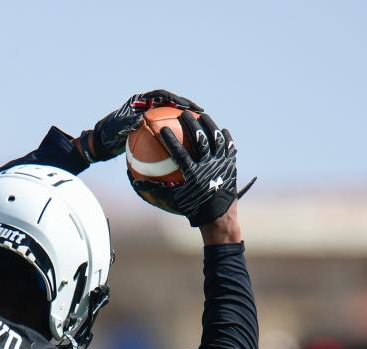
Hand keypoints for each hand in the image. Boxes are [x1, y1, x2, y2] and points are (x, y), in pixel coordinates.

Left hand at [79, 90, 202, 162]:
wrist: (101, 142)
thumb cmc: (106, 135)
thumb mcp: (116, 128)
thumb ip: (127, 122)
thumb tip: (140, 119)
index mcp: (140, 101)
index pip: (162, 96)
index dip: (176, 100)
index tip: (187, 107)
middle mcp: (146, 105)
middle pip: (171, 103)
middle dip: (186, 107)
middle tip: (200, 114)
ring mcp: (149, 115)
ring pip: (171, 115)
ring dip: (184, 119)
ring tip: (199, 127)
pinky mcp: (150, 126)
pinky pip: (166, 128)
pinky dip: (176, 134)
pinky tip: (186, 145)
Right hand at [129, 111, 255, 226]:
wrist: (219, 216)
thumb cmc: (193, 208)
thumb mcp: (173, 200)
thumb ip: (155, 189)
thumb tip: (135, 181)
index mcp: (193, 174)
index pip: (180, 153)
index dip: (171, 140)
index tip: (162, 129)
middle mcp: (208, 167)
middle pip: (200, 139)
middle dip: (191, 124)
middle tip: (184, 114)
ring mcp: (222, 165)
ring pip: (216, 139)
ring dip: (210, 125)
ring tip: (203, 115)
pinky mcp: (231, 165)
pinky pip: (230, 147)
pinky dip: (225, 138)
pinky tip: (222, 130)